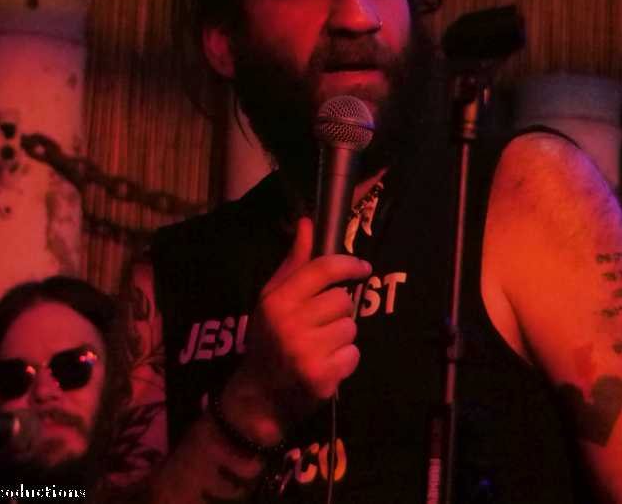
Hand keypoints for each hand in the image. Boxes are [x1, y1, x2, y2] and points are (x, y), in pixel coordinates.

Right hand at [222, 217, 368, 443]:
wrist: (258, 397)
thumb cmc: (267, 341)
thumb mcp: (272, 299)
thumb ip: (294, 263)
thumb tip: (308, 224)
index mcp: (277, 300)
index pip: (322, 269)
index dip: (348, 264)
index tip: (362, 267)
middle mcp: (291, 324)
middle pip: (343, 300)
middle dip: (337, 312)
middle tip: (320, 325)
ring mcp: (306, 352)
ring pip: (350, 328)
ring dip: (341, 337)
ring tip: (320, 346)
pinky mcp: (322, 377)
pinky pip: (353, 355)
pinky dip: (345, 360)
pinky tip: (325, 364)